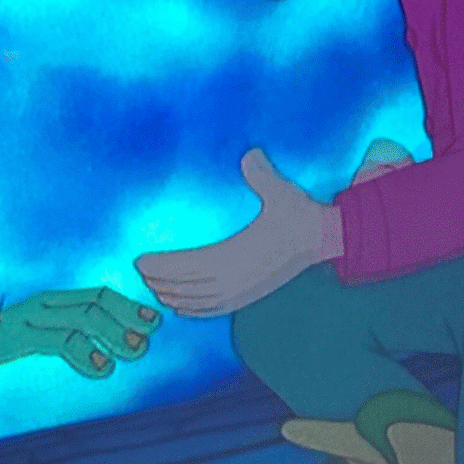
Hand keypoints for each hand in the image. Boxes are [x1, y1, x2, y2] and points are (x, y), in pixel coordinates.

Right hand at [0, 287, 159, 384]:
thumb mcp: (32, 340)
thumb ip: (62, 341)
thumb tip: (102, 354)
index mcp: (48, 302)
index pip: (96, 294)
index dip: (128, 305)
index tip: (155, 321)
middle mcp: (43, 303)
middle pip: (95, 299)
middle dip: (128, 315)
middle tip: (151, 336)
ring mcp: (30, 317)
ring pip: (84, 316)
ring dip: (114, 333)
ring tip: (134, 352)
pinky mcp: (17, 335)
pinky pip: (58, 338)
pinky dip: (84, 352)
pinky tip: (100, 367)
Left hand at [135, 149, 337, 318]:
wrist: (326, 240)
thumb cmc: (300, 214)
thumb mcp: (282, 192)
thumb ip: (262, 174)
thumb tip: (249, 153)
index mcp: (239, 255)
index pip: (190, 265)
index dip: (163, 265)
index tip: (139, 259)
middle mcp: (238, 278)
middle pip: (187, 286)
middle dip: (159, 280)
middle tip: (137, 270)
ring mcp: (243, 291)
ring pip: (197, 300)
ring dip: (171, 295)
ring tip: (151, 286)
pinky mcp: (249, 297)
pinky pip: (214, 309)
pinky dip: (192, 310)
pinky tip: (177, 306)